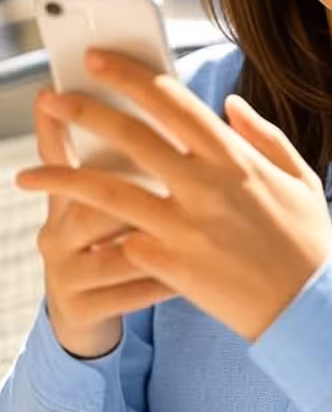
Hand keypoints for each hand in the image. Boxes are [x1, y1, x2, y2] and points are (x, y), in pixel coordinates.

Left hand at [17, 50, 331, 341]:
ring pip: (108, 192)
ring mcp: (184, 226)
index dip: (130, 76)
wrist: (310, 305)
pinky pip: (124, 241)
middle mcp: (205, 185)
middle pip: (130, 137)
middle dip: (84, 111)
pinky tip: (72, 234)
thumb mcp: (299, 175)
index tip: (99, 60)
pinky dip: (101, 236)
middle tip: (51, 96)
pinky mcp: (170, 265)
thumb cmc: (306, 237)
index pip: (171, 101)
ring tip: (25, 172)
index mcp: (234, 156)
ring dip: (62, 177)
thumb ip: (263, 134)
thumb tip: (229, 103)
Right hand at [31, 91, 174, 359]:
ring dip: (162, 238)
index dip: (56, 123)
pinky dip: (166, 280)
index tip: (53, 96)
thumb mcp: (111, 204)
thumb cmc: (120, 243)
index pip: (57, 150)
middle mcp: (56, 231)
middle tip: (181, 178)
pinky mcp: (80, 310)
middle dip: (141, 183)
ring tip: (198, 230)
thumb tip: (155, 100)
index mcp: (67, 197)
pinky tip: (196, 273)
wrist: (97, 315)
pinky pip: (129, 291)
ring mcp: (63, 273)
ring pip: (114, 247)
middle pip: (92, 195)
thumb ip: (131, 155)